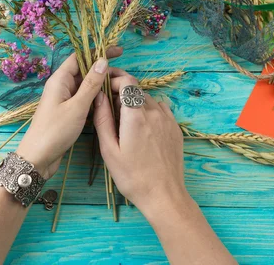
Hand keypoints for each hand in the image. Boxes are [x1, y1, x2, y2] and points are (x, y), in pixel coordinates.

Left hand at [16, 47, 122, 178]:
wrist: (38, 157)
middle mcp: (61, 86)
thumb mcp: (77, 107)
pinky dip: (96, 97)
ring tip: (120, 86)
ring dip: (100, 84)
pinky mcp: (67, 111)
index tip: (118, 51)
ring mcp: (64, 99)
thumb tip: (103, 61)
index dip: (98, 51)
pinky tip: (109, 100)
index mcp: (60, 79)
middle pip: (84, 70)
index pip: (80, 56)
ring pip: (85, 85)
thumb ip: (91, 84)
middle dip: (102, 69)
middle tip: (123, 73)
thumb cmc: (55, 131)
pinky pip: (84, 98)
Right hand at [92, 69, 188, 217]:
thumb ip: (102, 119)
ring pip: (148, 99)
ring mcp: (168, 120)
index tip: (104, 85)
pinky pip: (160, 109)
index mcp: (136, 117)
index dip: (115, 79)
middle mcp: (154, 113)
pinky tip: (141, 126)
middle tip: (109, 105)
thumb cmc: (132, 177)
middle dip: (122, 91)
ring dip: (135, 101)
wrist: (163, 195)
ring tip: (124, 119)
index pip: (128, 81)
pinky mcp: (175, 128)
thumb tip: (98, 97)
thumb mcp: (109, 150)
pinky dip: (149, 110)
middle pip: (137, 89)